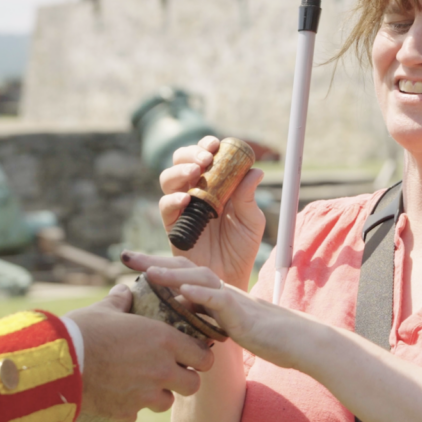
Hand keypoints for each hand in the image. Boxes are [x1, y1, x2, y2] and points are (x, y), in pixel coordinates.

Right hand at [65, 284, 215, 421]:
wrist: (57, 362)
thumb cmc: (84, 330)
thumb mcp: (105, 309)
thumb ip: (121, 301)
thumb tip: (124, 291)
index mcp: (164, 340)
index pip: (204, 356)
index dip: (199, 355)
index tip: (190, 354)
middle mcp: (161, 369)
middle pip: (193, 384)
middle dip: (184, 379)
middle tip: (169, 371)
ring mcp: (145, 395)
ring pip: (167, 402)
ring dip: (158, 394)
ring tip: (142, 383)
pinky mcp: (125, 412)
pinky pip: (136, 414)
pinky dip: (130, 407)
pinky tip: (117, 394)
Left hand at [143, 263, 315, 369]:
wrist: (297, 341)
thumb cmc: (265, 336)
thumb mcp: (227, 325)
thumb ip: (206, 316)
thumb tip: (183, 311)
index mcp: (215, 293)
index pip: (182, 274)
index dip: (156, 265)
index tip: (129, 262)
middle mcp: (221, 290)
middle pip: (184, 268)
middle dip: (153, 261)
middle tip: (125, 255)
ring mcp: (232, 299)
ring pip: (200, 279)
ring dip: (172, 274)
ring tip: (148, 272)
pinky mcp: (242, 313)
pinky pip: (220, 300)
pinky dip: (202, 294)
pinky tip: (183, 292)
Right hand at [158, 136, 264, 287]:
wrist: (230, 278)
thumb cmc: (242, 248)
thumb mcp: (252, 221)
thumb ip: (249, 197)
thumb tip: (255, 171)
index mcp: (216, 184)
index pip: (207, 157)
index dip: (207, 146)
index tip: (216, 144)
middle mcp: (196, 191)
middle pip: (182, 161)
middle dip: (191, 153)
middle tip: (205, 158)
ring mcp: (182, 207)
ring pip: (169, 179)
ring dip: (179, 170)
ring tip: (195, 172)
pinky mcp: (173, 225)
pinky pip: (165, 207)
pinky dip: (172, 199)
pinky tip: (186, 200)